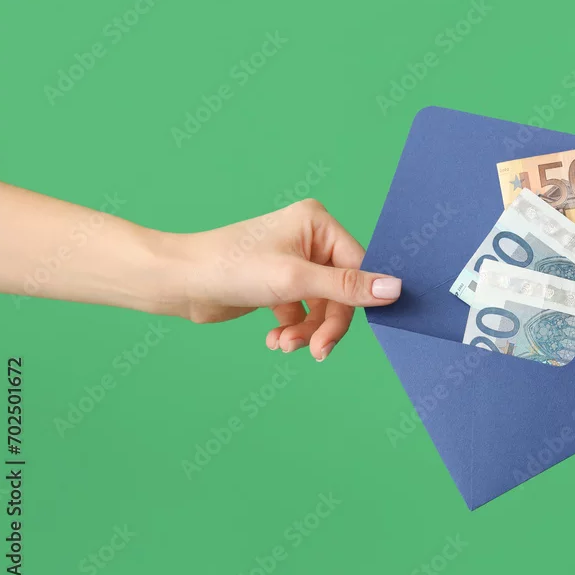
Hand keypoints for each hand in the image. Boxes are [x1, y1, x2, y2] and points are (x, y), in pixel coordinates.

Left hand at [167, 199, 400, 360]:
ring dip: (307, 330)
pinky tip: (275, 340)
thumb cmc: (231, 267)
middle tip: (316, 351)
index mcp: (318, 223)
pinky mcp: (278, 283)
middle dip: (326, 324)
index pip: (357, 267)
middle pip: (339, 291)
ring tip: (286, 345)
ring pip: (321, 306)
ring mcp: (293, 261)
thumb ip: (348, 287)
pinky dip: (293, 329)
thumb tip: (396, 288)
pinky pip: (301, 311)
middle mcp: (309, 238)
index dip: (356, 302)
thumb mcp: (296, 280)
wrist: (179, 282)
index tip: (344, 334)